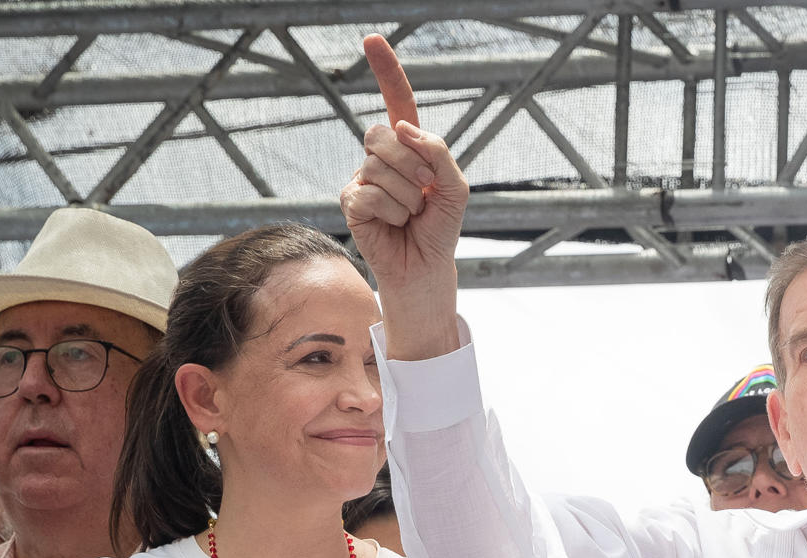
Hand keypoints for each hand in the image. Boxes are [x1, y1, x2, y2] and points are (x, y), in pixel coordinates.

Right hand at [343, 34, 465, 359]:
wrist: (426, 268)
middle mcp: (381, 156)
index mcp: (408, 146)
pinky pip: (369, 195)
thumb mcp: (456, 189)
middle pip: (382, 135)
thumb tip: (404, 129)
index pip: (397, 101)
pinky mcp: (350, 203)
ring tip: (411, 216)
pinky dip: (392, 213)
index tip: (372, 40)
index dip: (387, 71)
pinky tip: (394, 225)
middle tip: (424, 195)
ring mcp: (362, 178)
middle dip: (412, 166)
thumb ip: (439, 153)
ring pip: (378, 168)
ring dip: (407, 198)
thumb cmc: (440, 228)